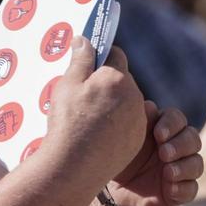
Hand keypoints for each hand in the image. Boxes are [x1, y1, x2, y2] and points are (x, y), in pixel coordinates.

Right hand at [41, 39, 149, 190]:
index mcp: (117, 78)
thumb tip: (85, 39)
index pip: (115, 55)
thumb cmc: (68, 123)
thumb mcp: (68, 85)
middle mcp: (134, 96)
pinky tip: (98, 134)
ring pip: (126, 103)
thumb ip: (80, 59)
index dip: (101, 59)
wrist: (76, 166)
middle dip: (107, 83)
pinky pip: (128, 124)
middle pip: (122, 80)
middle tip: (84, 96)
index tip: (88, 66)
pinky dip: (116, 125)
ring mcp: (138, 120)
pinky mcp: (136, 140)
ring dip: (112, 105)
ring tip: (88, 118)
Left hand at [109, 101, 203, 205]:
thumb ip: (136, 122)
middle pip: (193, 139)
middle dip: (181, 145)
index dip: (172, 124)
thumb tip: (149, 106)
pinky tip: (170, 189)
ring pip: (197, 164)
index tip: (158, 134)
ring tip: (168, 172)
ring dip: (185, 167)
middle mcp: (177, 149)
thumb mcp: (124, 141)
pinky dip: (183, 188)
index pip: (178, 119)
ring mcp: (181, 171)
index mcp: (164, 131)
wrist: (114, 192)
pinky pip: (192, 189)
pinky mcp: (181, 192)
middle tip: (164, 153)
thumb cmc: (121, 160)